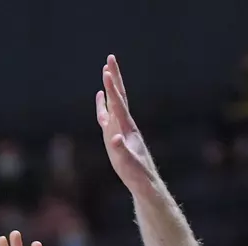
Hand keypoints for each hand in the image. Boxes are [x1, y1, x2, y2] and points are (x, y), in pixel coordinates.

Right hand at [96, 55, 157, 194]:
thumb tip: (114, 138)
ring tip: (105, 72)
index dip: (112, 89)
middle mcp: (126, 126)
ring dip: (110, 89)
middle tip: (110, 58)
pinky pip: (110, 117)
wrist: (146, 185)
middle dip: (114, 79)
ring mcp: (122, 131)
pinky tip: (101, 100)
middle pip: (119, 98)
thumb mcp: (129, 166)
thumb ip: (122, 152)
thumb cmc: (138, 177)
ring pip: (115, 105)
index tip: (106, 71)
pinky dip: (104, 106)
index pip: (119, 105)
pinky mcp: (118, 138)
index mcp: (127, 130)